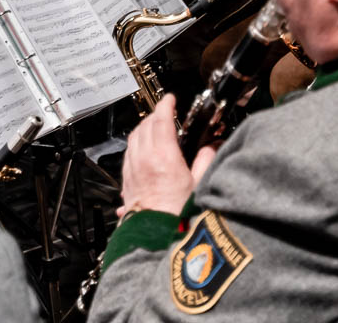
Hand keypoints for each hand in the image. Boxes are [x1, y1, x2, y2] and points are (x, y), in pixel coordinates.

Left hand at [117, 94, 215, 218]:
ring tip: (154, 127)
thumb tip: (210, 147)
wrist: (156, 237)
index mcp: (164, 157)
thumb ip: (206, 161)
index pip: (161, 120)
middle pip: (145, 126)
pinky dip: (136, 144)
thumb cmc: (179, 216)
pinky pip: (128, 153)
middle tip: (166, 112)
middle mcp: (144, 159)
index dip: (166, 105)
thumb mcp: (201, 185)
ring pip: (133, 138)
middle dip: (156, 115)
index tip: (170, 99)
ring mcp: (133, 169)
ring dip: (144, 128)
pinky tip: (143, 149)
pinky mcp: (126, 180)